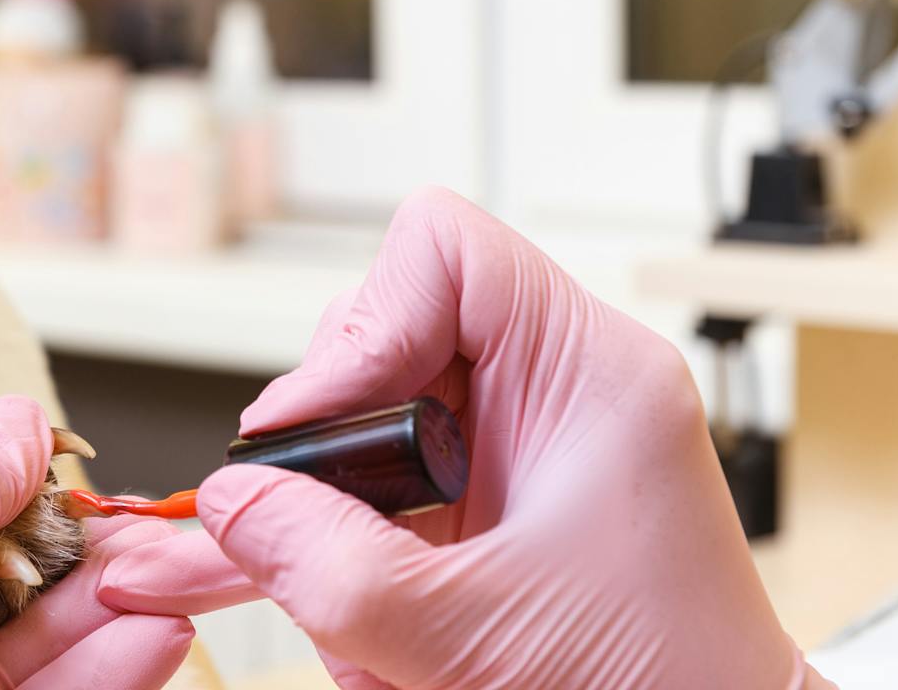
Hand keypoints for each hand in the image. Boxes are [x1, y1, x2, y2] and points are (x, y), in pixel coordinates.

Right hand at [100, 188, 830, 689]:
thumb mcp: (475, 635)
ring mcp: (521, 439)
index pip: (444, 252)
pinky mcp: (493, 493)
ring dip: (337, 501)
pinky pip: (385, 474)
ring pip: (370, 407)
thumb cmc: (664, 687)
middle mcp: (556, 386)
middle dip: (332, 431)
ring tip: (356, 598)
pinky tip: (376, 619)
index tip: (321, 425)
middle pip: (386, 326)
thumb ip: (335, 568)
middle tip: (308, 517)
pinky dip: (357, 542)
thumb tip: (233, 502)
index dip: (363, 323)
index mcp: (588, 373)